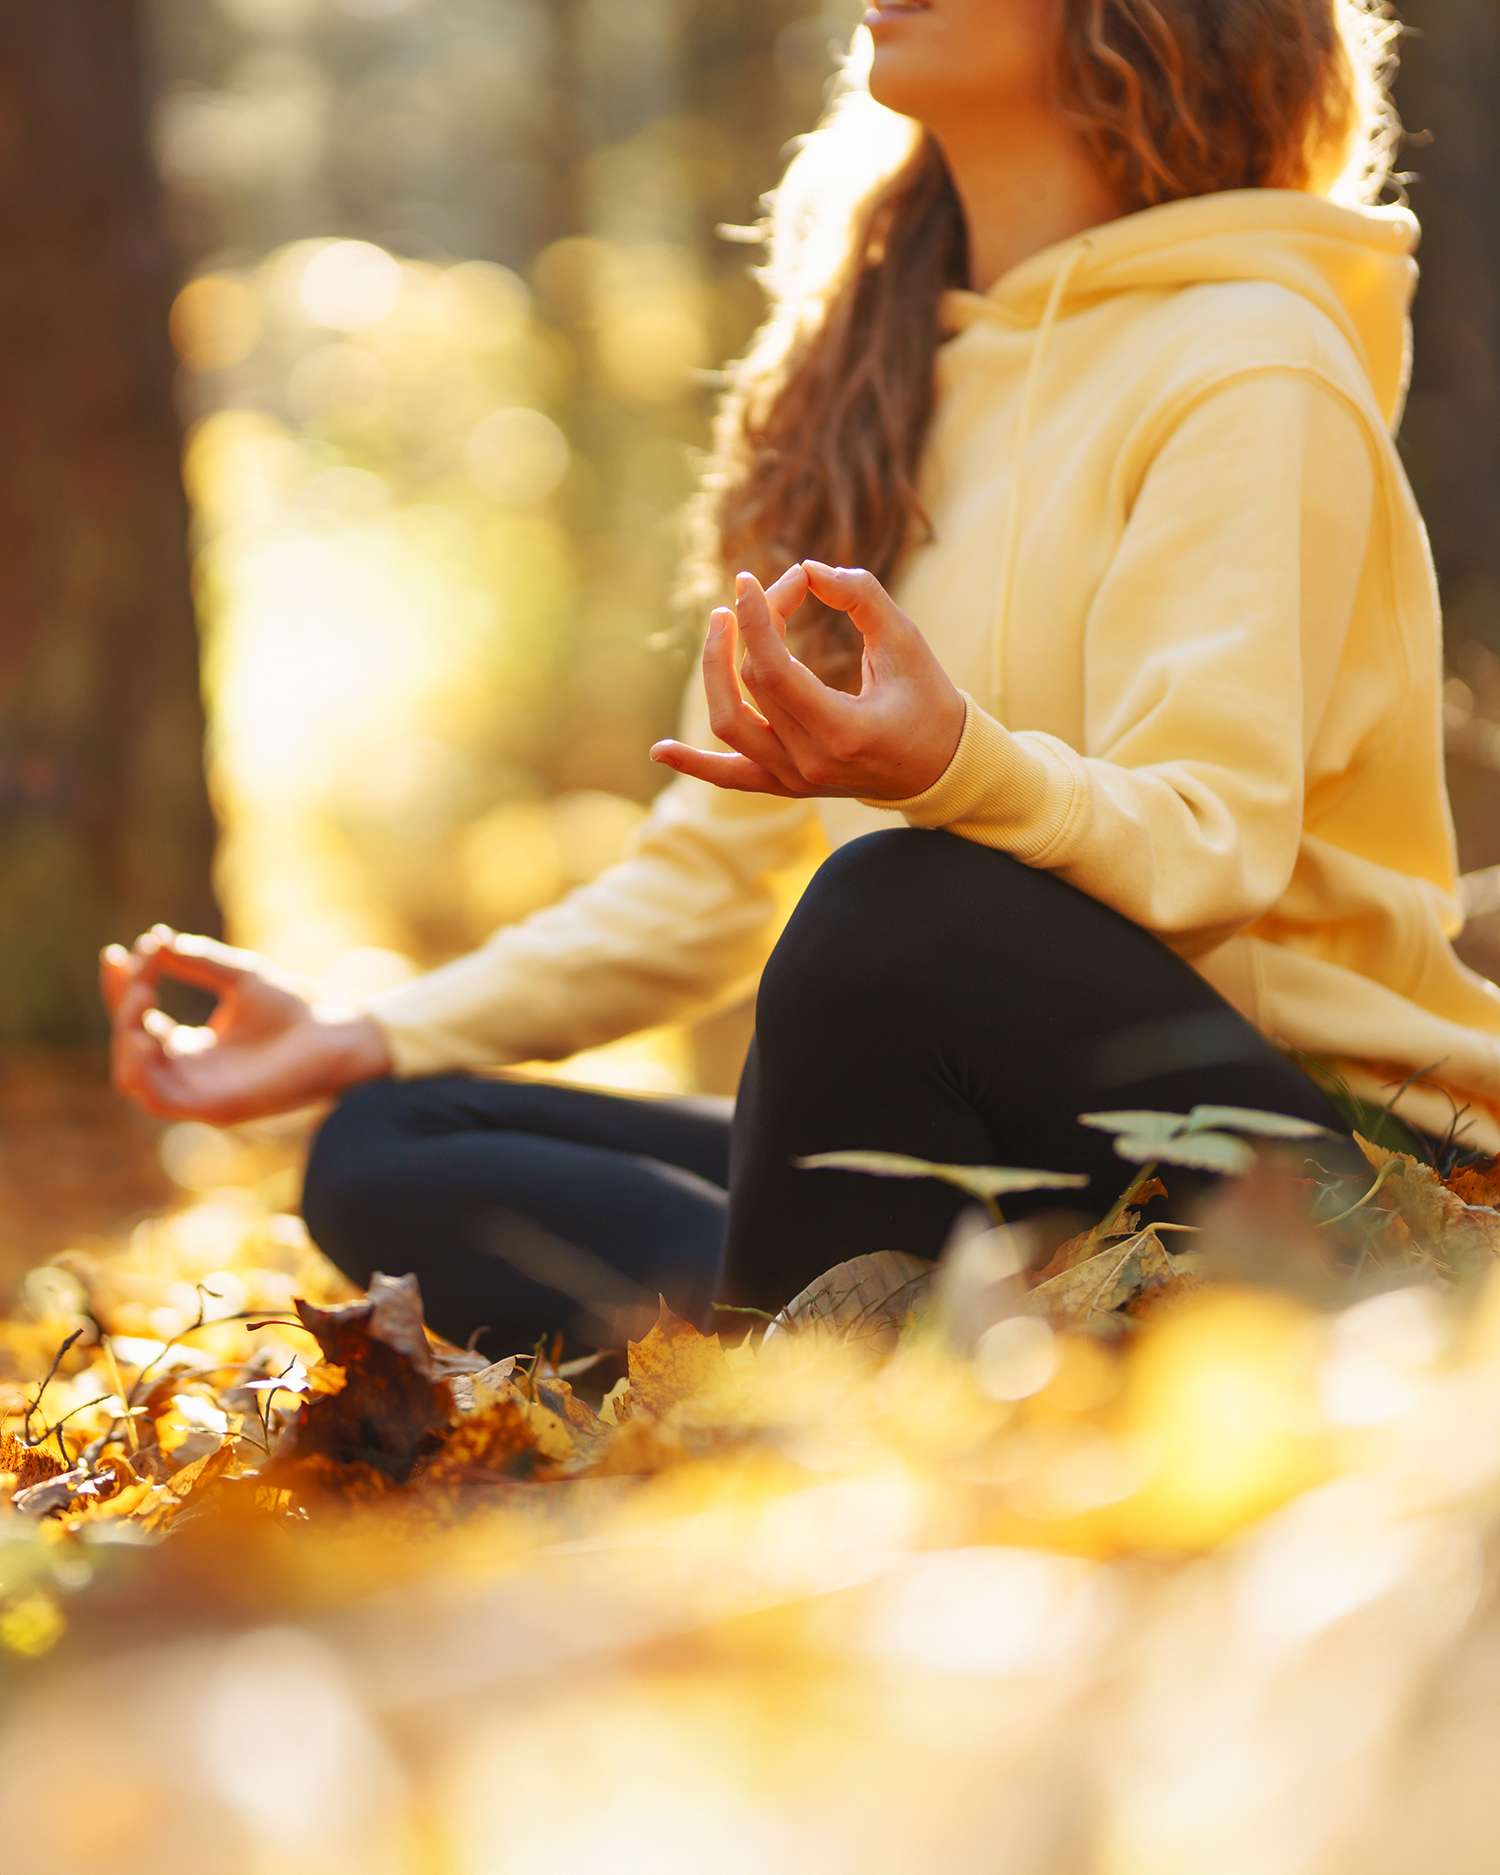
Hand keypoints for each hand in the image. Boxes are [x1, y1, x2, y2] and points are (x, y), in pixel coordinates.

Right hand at [99, 924, 392, 1124]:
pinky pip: (157, 1098)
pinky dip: (141, 1067)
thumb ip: (198, 961)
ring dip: (126, 1033)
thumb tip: (157, 939)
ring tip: (143, 995)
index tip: (118, 952)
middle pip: (129, 1044)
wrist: (340, 1033)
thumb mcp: (240, 977)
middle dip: (125, 1003)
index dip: (122, 989)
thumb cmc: (298, 1009)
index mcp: (194, 1048)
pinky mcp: (213, 1109)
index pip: (139, 1021)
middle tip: (143, 967)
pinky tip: (144, 1032)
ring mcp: (200, 1094)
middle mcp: (191, 1073)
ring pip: (132, 1076)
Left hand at [648, 560, 964, 799]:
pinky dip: (695, 764)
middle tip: (758, 591)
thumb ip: (863, 598)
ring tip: (720, 624)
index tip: (752, 578)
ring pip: (729, 727)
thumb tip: (809, 570)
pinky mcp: (786, 785)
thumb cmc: (929, 702)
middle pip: (753, 684)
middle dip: (752, 626)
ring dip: (714, 674)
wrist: (939, 769)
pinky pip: (730, 778)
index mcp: (842, 731)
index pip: (773, 670)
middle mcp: (810, 763)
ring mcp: (794, 779)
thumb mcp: (907, 643)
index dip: (757, 618)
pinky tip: (660, 750)